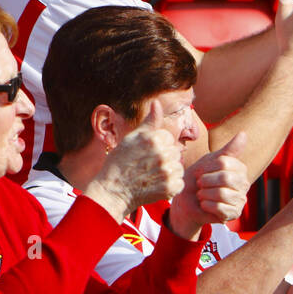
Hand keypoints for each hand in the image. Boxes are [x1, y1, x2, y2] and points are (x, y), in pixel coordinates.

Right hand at [86, 104, 183, 220]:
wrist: (113, 191)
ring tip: (151, 176)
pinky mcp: (171, 187)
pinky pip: (179, 182)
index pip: (167, 138)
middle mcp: (162, 154)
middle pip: (175, 152)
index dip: (157, 146)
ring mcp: (167, 171)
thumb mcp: (132, 138)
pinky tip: (156, 185)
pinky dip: (170, 185)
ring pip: (178, 167)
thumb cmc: (119, 163)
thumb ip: (149, 122)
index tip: (145, 154)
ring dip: (168, 171)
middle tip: (147, 166)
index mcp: (154, 138)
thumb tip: (157, 102)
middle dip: (164, 158)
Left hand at [169, 132, 249, 238]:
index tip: (202, 171)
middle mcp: (244, 183)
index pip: (224, 163)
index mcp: (239, 168)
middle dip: (206, 181)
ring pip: (222, 194)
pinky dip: (206, 205)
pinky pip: (220, 208)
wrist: (186, 200)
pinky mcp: (234, 213)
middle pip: (225, 178)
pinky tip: (204, 204)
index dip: (207, 167)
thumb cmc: (198, 178)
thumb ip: (227, 150)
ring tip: (202, 194)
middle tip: (200, 184)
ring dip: (204, 194)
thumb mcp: (209, 161)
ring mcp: (241, 199)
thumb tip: (244, 134)